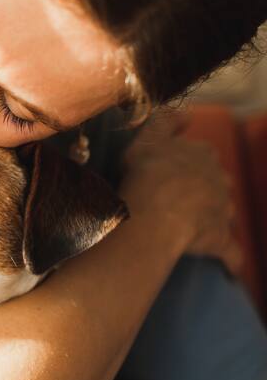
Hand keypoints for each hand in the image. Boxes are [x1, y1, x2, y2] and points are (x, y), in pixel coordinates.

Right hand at [119, 110, 242, 274]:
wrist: (154, 211)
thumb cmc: (147, 172)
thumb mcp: (149, 137)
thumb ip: (166, 121)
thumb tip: (186, 110)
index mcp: (203, 155)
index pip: (202, 153)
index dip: (188, 160)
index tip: (173, 168)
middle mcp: (219, 180)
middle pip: (218, 182)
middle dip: (207, 188)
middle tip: (182, 197)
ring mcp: (222, 212)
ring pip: (224, 213)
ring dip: (215, 218)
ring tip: (195, 228)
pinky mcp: (221, 241)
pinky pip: (232, 253)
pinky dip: (232, 260)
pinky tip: (231, 269)